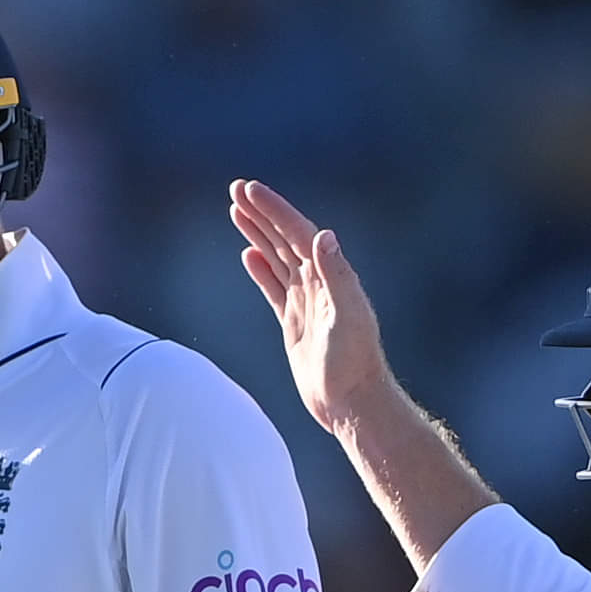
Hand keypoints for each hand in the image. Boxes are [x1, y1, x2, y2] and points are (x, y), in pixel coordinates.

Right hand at [230, 178, 394, 440]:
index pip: (296, 233)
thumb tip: (323, 235)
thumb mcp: (347, 316)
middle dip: (261, 213)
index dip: (273, 209)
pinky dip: (262, 270)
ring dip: (258, 234)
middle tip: (235, 188)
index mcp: (330, 276)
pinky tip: (249, 255)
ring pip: (277, 259)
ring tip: (236, 211)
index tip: (248, 188)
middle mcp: (318, 284)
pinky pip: (275, 288)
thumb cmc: (355, 362)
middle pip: (284, 239)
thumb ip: (337, 275)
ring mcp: (306, 303)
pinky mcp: (295, 324)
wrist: (352, 402)